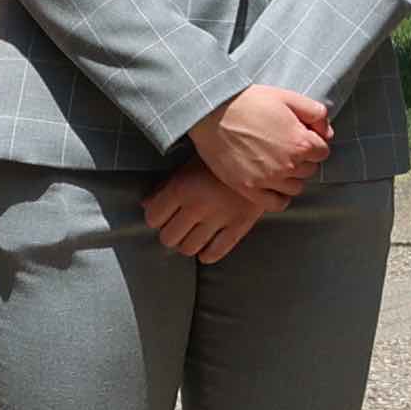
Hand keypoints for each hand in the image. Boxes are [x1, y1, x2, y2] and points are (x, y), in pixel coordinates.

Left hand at [144, 164, 263, 261]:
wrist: (263, 155)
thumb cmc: (223, 156)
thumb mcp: (190, 164)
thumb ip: (166, 186)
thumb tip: (147, 204)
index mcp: (181, 188)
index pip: (153, 217)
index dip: (155, 218)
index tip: (162, 216)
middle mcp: (196, 206)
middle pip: (168, 238)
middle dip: (170, 234)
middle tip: (177, 228)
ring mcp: (218, 218)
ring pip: (189, 248)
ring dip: (187, 245)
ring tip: (192, 237)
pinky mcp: (239, 226)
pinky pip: (216, 251)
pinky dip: (207, 255)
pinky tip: (207, 248)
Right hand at [189, 84, 333, 206]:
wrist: (212, 112)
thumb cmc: (249, 102)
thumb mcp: (288, 97)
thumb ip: (316, 113)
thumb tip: (327, 132)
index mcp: (301, 143)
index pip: (323, 151)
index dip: (313, 142)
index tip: (300, 137)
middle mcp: (288, 165)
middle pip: (310, 169)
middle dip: (302, 158)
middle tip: (284, 146)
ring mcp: (268, 180)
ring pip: (296, 187)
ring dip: (292, 177)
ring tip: (277, 163)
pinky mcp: (249, 189)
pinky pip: (276, 203)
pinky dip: (279, 196)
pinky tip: (273, 184)